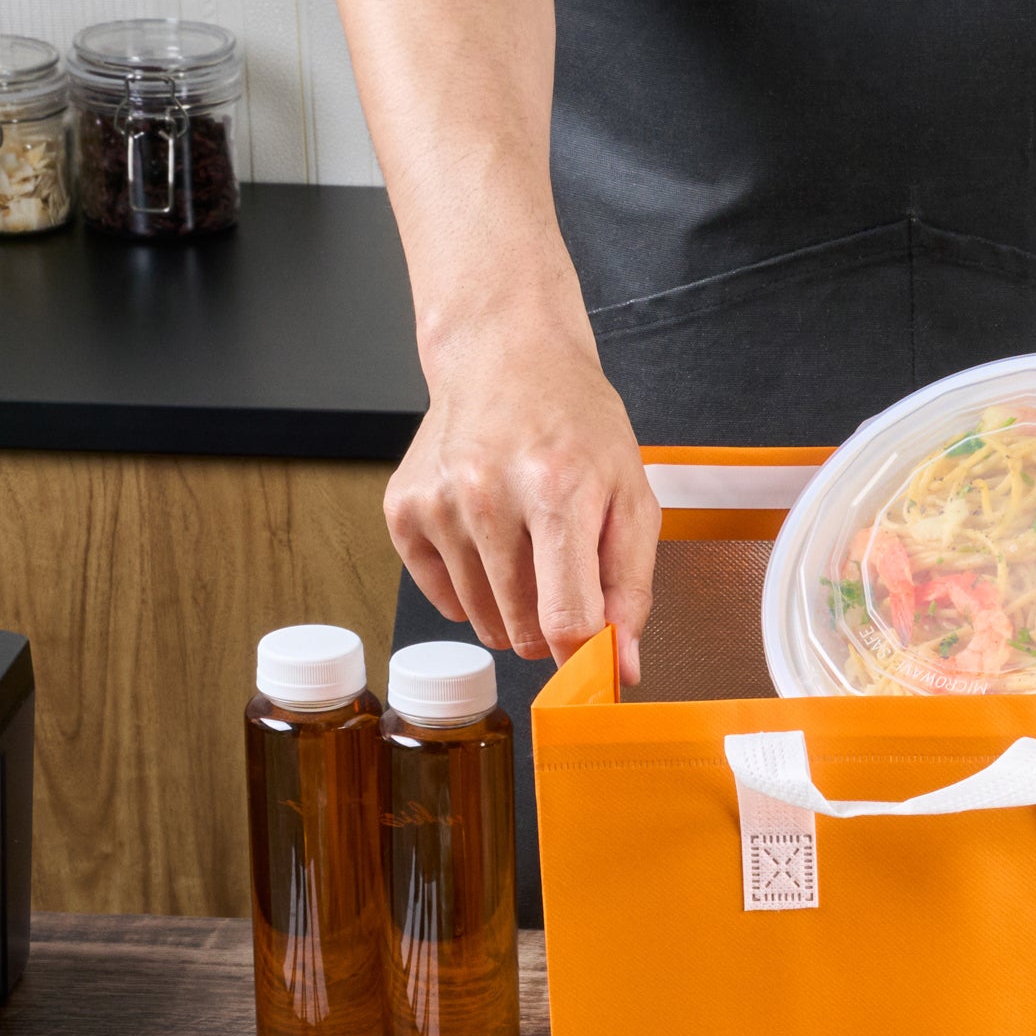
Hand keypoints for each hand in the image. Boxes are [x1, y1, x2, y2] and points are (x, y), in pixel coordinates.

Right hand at [383, 315, 659, 677]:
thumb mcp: (631, 498)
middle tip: (565, 575)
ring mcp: (438, 503)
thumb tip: (621, 665)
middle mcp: (488, 495)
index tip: (596, 677)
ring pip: (484, 622)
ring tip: (528, 548)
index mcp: (557, 490)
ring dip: (514, 610)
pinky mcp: (403, 509)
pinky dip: (472, 590)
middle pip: (524, 629)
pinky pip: (443, 599)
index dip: (584, 662)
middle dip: (554, 626)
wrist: (507, 359)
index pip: (566, 618)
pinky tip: (490, 543)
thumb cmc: (577, 427)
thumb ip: (632, 588)